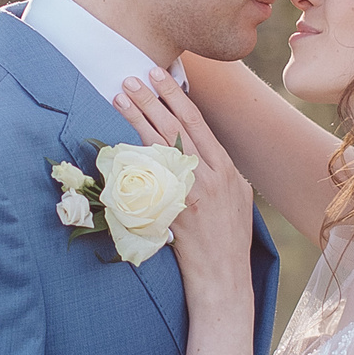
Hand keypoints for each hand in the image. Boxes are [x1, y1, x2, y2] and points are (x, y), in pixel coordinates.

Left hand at [116, 69, 253, 303]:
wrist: (223, 278)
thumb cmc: (228, 241)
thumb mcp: (235, 199)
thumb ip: (219, 172)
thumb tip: (199, 150)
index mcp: (226, 170)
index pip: (197, 123)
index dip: (176, 97)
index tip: (159, 76)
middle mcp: (210, 177)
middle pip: (177, 127)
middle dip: (153, 99)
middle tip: (133, 77)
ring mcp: (191, 193)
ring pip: (160, 146)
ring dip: (138, 118)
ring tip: (121, 96)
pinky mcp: (173, 211)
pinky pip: (150, 177)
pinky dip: (134, 155)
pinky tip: (117, 138)